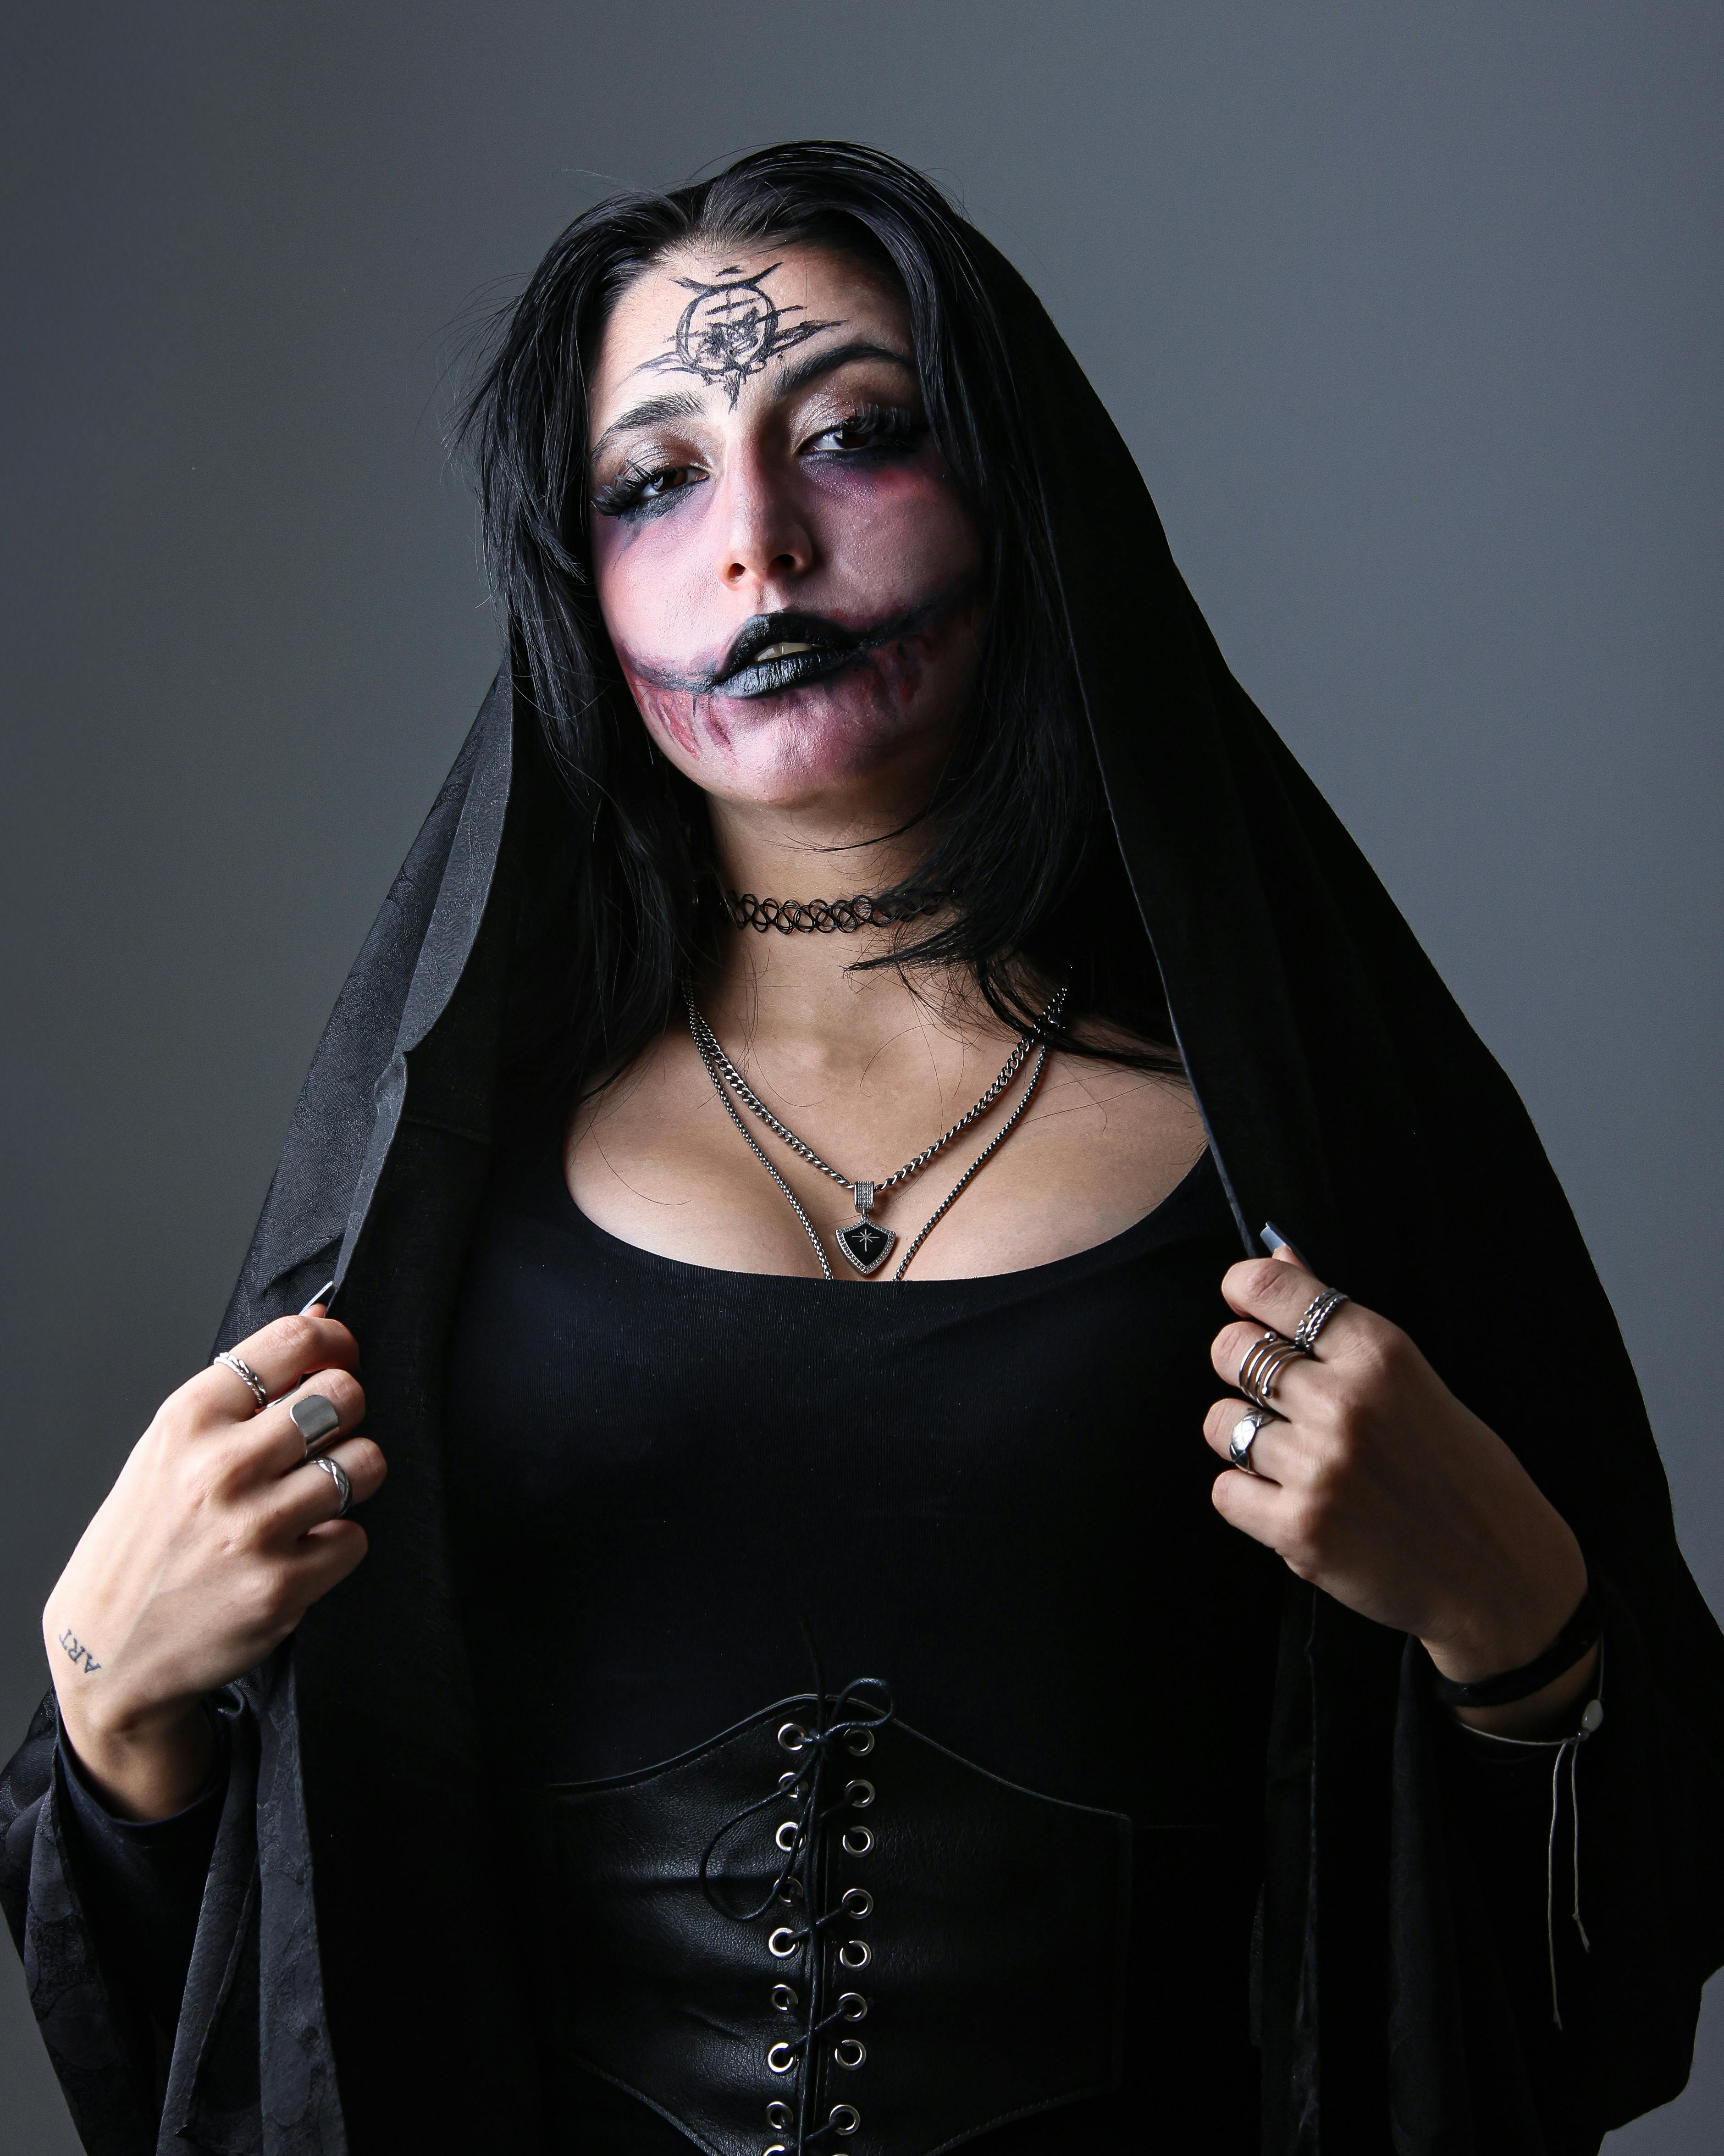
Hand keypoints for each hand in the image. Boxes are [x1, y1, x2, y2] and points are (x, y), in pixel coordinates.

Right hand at [42, 1309, 384, 1819]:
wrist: (104, 1648)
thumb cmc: (144, 1539)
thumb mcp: (171, 1447)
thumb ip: (244, 1389)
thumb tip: (318, 1320)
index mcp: (189, 1419)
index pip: (292, 1342)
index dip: (333, 1341)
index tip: (339, 1356)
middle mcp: (221, 1467)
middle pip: (343, 1395)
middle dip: (347, 1411)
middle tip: (325, 1436)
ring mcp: (254, 1527)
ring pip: (365, 1463)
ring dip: (350, 1477)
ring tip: (312, 1496)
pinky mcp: (282, 1584)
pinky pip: (355, 1537)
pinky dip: (335, 1544)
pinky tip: (296, 1551)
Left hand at [1203, 1249, 1595, 1732]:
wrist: (1500, 1577)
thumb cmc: (1461, 1471)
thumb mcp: (1414, 1380)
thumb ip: (1340, 1323)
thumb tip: (1279, 1255)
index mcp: (1381, 1353)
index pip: (1269, 1288)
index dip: (1244, 1289)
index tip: (1244, 1302)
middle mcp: (1344, 1403)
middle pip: (1230, 1351)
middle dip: (1239, 1365)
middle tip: (1274, 1392)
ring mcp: (1319, 1469)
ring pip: (1220, 1422)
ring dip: (1244, 1436)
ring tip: (1294, 1456)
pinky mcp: (1299, 1531)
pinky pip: (1225, 1490)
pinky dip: (1248, 1496)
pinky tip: (1293, 1499)